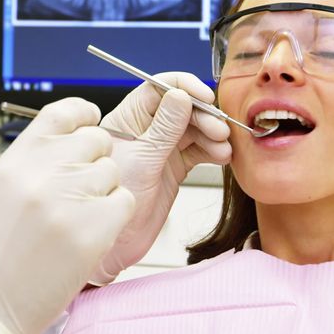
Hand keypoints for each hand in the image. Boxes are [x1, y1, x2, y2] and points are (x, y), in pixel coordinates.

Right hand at [0, 98, 135, 333]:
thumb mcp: (0, 190)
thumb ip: (32, 159)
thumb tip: (66, 137)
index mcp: (16, 160)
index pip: (63, 112)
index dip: (83, 115)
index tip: (89, 122)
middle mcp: (42, 173)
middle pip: (96, 140)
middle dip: (95, 160)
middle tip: (80, 188)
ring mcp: (70, 199)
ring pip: (112, 171)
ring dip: (104, 191)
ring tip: (77, 217)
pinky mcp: (95, 229)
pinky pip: (125, 201)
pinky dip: (114, 216)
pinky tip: (91, 232)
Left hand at [89, 72, 231, 284]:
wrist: (115, 245)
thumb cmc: (111, 203)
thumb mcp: (142, 161)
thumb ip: (164, 128)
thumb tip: (180, 95)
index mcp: (126, 119)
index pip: (157, 88)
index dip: (184, 87)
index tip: (205, 97)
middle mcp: (144, 130)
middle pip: (180, 107)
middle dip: (203, 114)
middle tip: (218, 130)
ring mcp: (160, 149)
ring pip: (192, 128)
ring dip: (212, 133)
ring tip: (222, 147)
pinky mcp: (173, 167)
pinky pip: (198, 150)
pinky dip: (212, 150)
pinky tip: (221, 156)